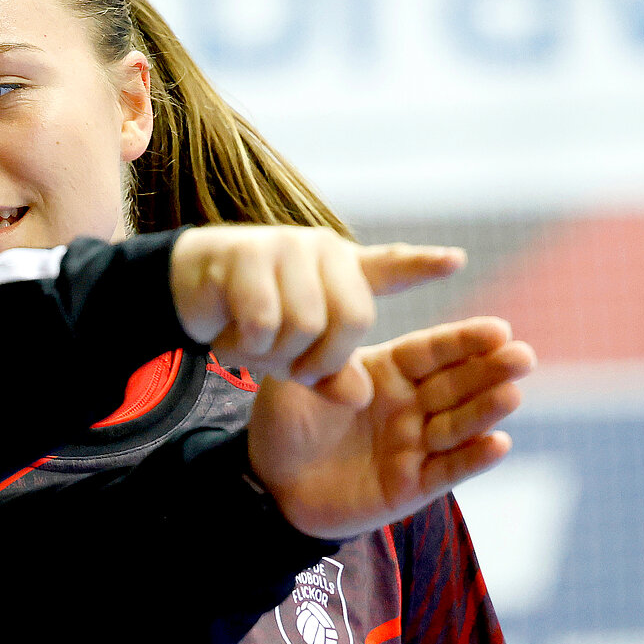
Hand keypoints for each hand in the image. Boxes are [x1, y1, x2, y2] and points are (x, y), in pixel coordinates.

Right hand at [169, 226, 464, 404]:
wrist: (189, 287)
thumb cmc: (253, 318)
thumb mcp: (298, 352)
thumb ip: (333, 371)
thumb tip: (361, 397)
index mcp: (344, 269)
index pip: (390, 267)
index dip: (421, 266)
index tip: (455, 261)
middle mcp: (322, 250)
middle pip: (352, 319)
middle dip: (324, 360)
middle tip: (296, 370)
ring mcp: (284, 246)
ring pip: (305, 324)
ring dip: (279, 354)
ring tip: (257, 349)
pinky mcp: (245, 254)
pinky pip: (262, 321)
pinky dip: (246, 345)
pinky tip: (231, 339)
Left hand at [247, 317, 535, 538]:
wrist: (268, 484)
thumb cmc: (282, 422)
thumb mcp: (297, 376)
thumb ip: (328, 353)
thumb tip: (356, 331)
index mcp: (386, 372)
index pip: (431, 351)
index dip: (464, 341)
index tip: (498, 329)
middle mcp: (408, 406)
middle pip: (456, 384)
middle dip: (490, 370)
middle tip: (523, 355)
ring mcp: (414, 446)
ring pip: (458, 425)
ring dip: (487, 411)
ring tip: (512, 394)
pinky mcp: (413, 485)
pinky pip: (448, 471)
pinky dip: (474, 459)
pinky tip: (499, 444)